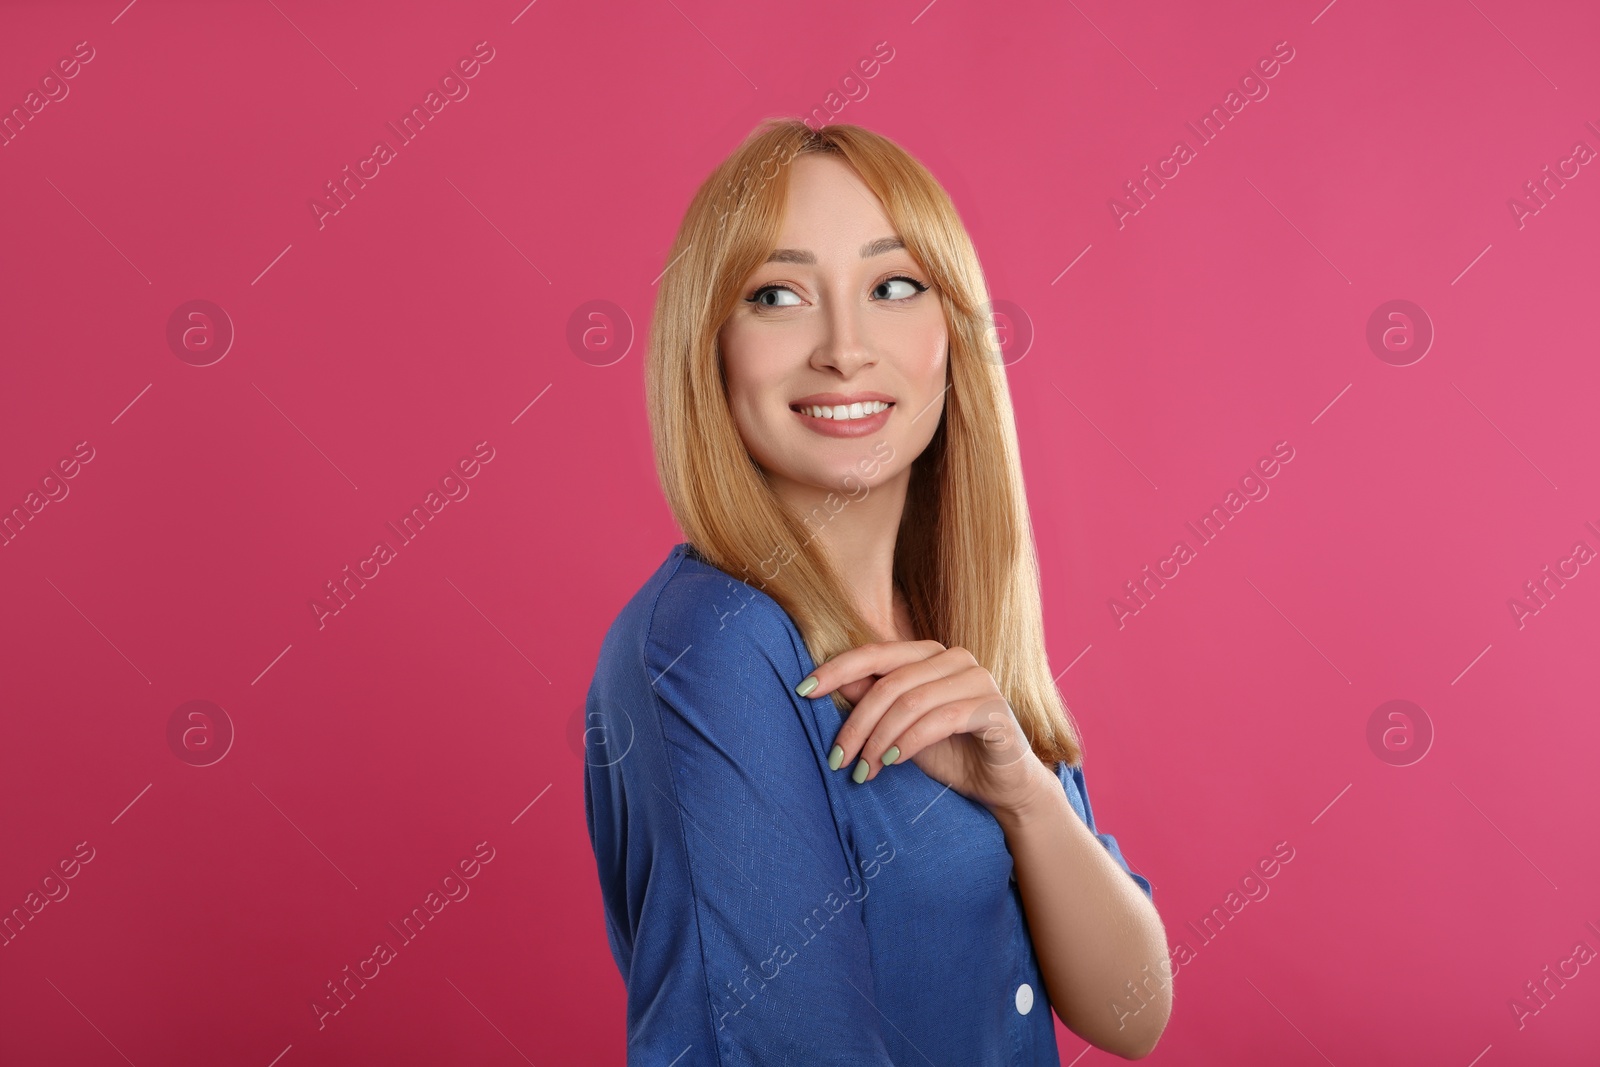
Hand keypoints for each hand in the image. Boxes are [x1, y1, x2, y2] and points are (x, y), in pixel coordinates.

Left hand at [797, 640, 1054, 819]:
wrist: (1002, 785)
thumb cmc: (949, 752)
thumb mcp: (899, 728)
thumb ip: (872, 700)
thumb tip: (829, 682)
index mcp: (929, 653)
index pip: (875, 653)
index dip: (836, 669)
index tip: (803, 691)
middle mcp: (954, 657)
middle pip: (890, 682)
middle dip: (858, 723)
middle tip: (838, 759)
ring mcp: (978, 678)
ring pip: (912, 701)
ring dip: (880, 740)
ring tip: (864, 770)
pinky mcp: (994, 707)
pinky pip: (942, 718)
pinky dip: (910, 741)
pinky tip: (894, 762)